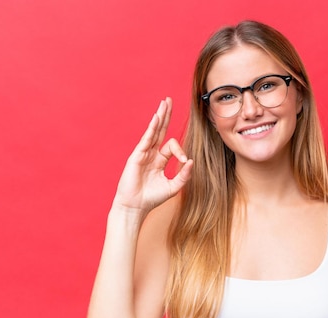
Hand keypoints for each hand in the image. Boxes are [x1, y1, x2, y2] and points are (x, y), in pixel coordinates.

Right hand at [112, 98, 192, 213]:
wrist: (135, 207)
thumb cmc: (152, 198)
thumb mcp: (173, 186)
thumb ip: (184, 174)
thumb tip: (192, 161)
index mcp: (159, 160)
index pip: (172, 146)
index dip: (181, 151)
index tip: (185, 162)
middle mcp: (151, 154)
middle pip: (161, 130)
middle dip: (166, 115)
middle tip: (169, 100)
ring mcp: (143, 153)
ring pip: (153, 131)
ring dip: (160, 116)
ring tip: (165, 102)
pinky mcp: (136, 156)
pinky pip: (146, 139)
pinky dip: (152, 128)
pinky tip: (157, 117)